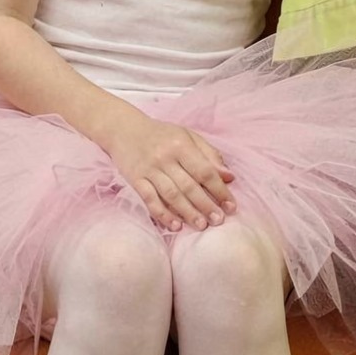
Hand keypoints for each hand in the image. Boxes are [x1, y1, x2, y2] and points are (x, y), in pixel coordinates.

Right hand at [102, 112, 235, 231]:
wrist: (124, 129)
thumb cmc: (162, 134)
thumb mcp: (188, 136)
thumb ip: (209, 155)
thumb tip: (229, 176)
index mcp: (182, 145)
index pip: (204, 171)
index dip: (220, 190)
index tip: (231, 206)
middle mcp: (165, 158)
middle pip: (189, 186)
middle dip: (206, 205)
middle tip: (219, 220)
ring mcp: (149, 170)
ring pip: (171, 195)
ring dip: (187, 212)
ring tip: (201, 225)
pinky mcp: (135, 180)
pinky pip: (150, 199)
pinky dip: (162, 214)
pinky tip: (174, 225)